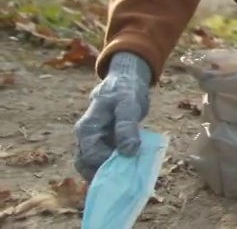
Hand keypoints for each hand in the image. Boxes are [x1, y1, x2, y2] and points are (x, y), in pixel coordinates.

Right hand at [73, 52, 151, 180]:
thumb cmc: (125, 92)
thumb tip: (128, 151)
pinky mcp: (100, 145)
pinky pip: (102, 162)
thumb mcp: (129, 105)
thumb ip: (127, 126)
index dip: (108, 164)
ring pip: (92, 167)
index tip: (128, 164)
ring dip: (108, 173)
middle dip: (104, 174)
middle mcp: (84, 139)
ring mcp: (91, 143)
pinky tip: (128, 169)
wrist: (125, 82)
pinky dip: (113, 168)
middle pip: (87, 166)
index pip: (91, 157)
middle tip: (127, 177)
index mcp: (86, 129)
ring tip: (129, 174)